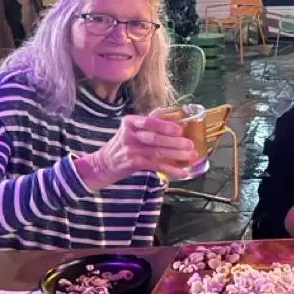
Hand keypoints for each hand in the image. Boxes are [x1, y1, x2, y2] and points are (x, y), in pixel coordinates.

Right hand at [77, 114, 196, 189]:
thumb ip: (148, 125)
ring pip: (158, 152)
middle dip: (175, 142)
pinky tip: (182, 172)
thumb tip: (176, 120)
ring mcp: (131, 150)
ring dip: (177, 154)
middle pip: (155, 138)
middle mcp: (130, 135)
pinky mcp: (134, 163)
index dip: (165, 125)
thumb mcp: (131, 130)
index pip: (149, 121)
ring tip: (191, 155)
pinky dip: (171, 169)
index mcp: (130, 122)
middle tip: (190, 144)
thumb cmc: (122, 145)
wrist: (103, 164)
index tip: (179, 129)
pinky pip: (156, 166)